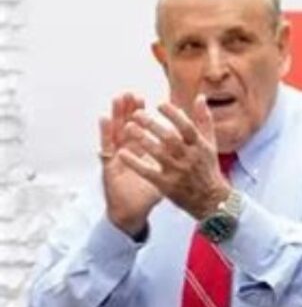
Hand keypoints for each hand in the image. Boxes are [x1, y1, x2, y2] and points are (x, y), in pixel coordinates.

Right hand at [100, 93, 162, 237]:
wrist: (130, 213)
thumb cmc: (148, 194)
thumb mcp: (166, 174)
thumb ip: (176, 160)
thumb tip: (192, 150)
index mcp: (144, 152)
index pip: (145, 129)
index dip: (148, 115)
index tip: (152, 100)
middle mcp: (129, 151)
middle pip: (129, 125)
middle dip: (131, 110)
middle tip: (132, 93)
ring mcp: (117, 156)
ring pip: (116, 131)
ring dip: (117, 114)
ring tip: (118, 98)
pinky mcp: (108, 165)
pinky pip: (106, 146)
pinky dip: (105, 132)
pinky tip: (103, 118)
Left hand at [118, 96, 231, 221]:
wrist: (210, 199)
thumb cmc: (207, 167)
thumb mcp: (210, 143)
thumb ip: (204, 119)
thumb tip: (200, 97)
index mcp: (200, 146)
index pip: (187, 127)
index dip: (174, 115)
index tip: (159, 104)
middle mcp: (189, 158)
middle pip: (170, 138)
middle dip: (153, 125)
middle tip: (136, 114)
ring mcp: (177, 172)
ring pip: (158, 153)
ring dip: (142, 139)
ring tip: (127, 128)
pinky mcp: (166, 185)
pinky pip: (148, 172)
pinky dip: (135, 162)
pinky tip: (122, 153)